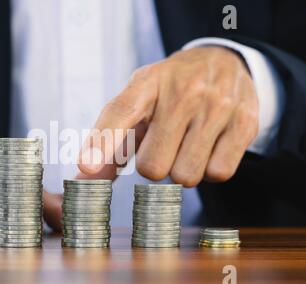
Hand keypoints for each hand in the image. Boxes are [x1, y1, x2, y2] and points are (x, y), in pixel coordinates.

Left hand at [79, 47, 258, 186]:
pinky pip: (219, 173)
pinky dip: (210, 170)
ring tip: (188, 144)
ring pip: (186, 176)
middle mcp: (182, 91)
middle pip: (153, 166)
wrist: (224, 62)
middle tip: (165, 144)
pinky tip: (210, 147)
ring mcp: (217, 105)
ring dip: (182, 170)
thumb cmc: (169, 93)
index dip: (102, 143)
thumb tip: (81, 179)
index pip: (120, 113)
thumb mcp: (137, 105)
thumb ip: (109, 143)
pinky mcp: (245, 122)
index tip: (86, 167)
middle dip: (155, 166)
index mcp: (146, 83)